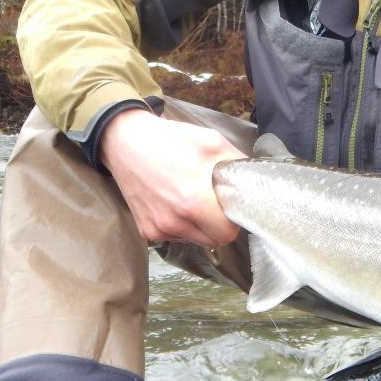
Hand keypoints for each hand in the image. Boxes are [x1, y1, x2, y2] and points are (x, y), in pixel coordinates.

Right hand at [99, 108, 245, 247]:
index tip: (230, 207)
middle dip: (218, 225)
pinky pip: (175, 237)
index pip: (227, 233)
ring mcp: (159, 229)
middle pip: (213, 240)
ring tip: (191, 199)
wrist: (124, 141)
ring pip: (195, 240)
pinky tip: (174, 202)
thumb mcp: (211, 142)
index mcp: (193, 202)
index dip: (233, 221)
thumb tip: (256, 179)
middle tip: (214, 203)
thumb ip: (237, 164)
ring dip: (200, 226)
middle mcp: (175, 221)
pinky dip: (180, 225)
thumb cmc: (170, 140)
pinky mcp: (147, 230)